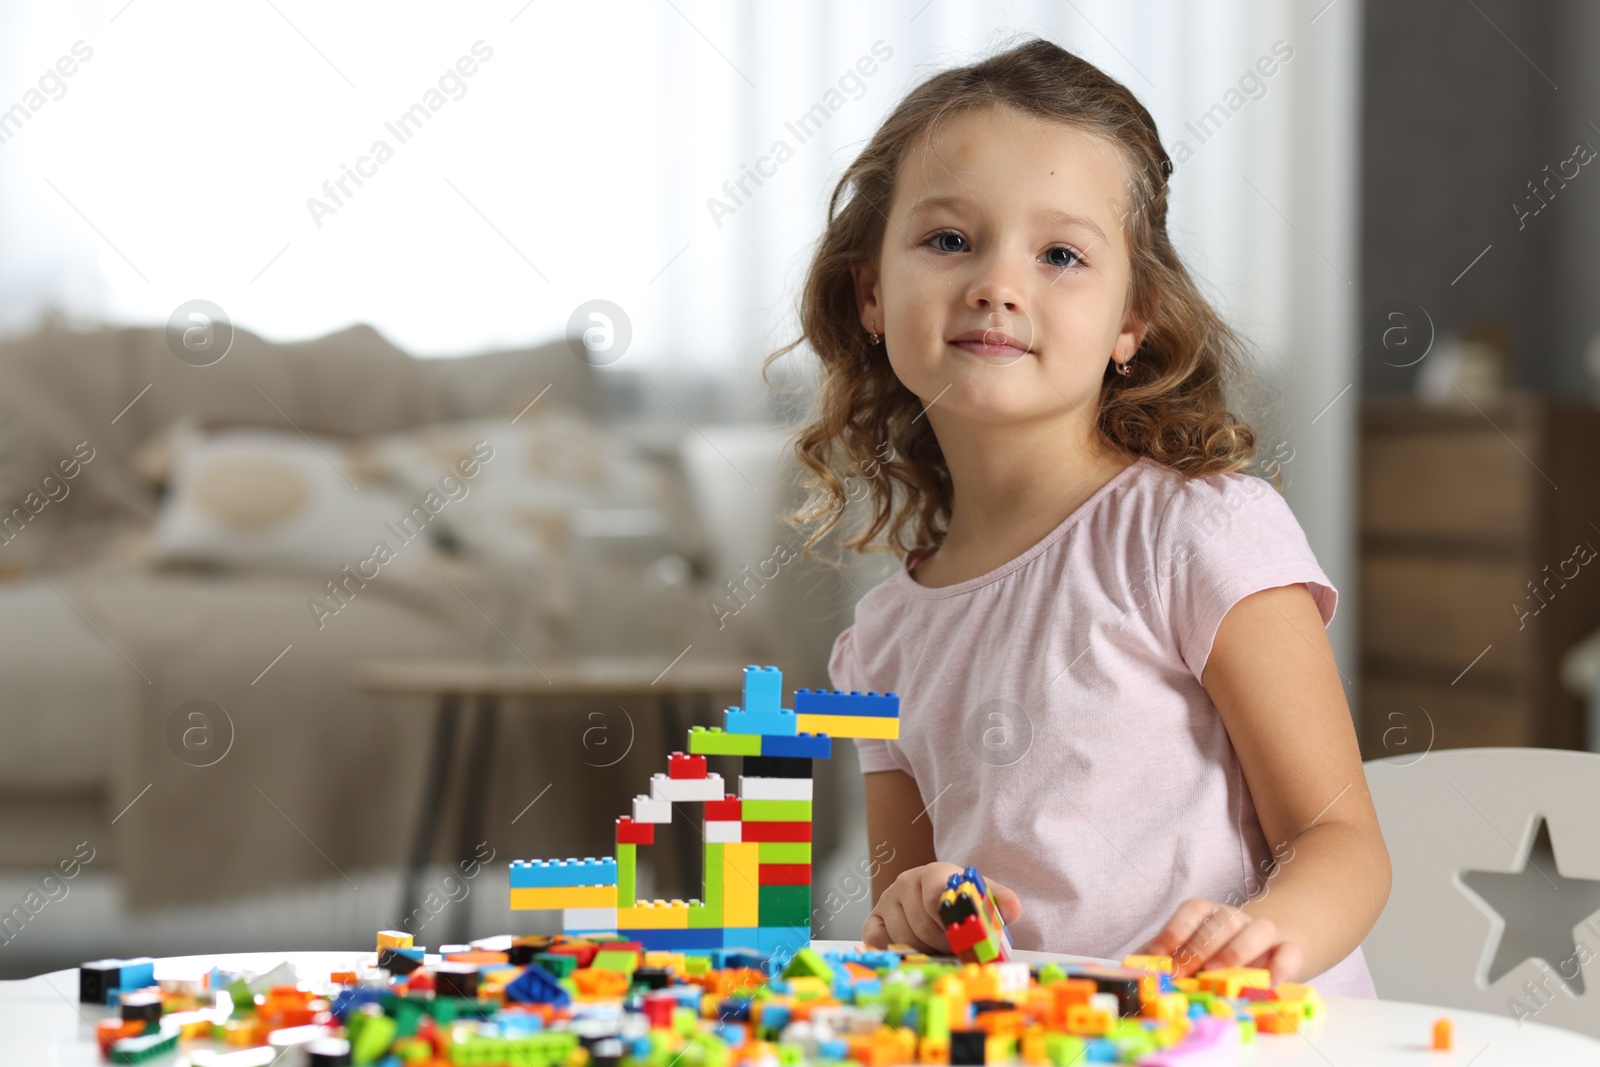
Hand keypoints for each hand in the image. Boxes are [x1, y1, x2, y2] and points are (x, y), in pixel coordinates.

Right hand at [861, 862, 1023, 952]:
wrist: (938, 899)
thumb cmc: (962, 901)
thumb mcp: (983, 898)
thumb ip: (1000, 902)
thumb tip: (1013, 910)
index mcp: (935, 872)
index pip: (938, 898)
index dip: (952, 924)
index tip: (964, 938)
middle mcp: (906, 882)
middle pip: (923, 925)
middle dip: (944, 944)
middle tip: (957, 950)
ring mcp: (887, 900)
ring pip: (903, 938)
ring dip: (925, 951)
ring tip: (939, 948)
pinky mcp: (873, 919)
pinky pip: (879, 941)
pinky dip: (899, 952)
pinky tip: (915, 950)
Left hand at [1140, 898, 1303, 982]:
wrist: (1265, 951)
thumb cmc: (1214, 956)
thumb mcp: (1185, 954)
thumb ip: (1161, 960)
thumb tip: (1132, 970)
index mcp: (1208, 914)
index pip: (1192, 910)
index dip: (1174, 930)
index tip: (1158, 956)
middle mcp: (1236, 917)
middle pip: (1221, 921)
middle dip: (1198, 948)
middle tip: (1182, 973)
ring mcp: (1264, 932)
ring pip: (1258, 928)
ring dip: (1236, 951)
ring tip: (1217, 974)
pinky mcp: (1289, 950)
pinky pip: (1290, 951)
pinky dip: (1282, 964)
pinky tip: (1269, 982)